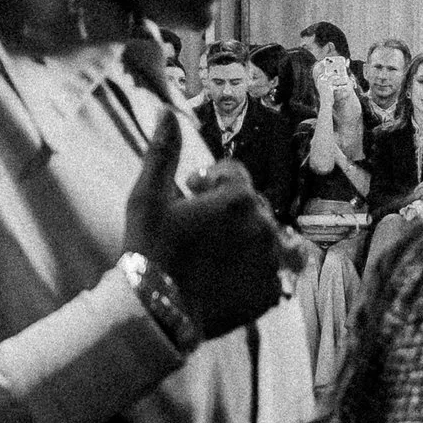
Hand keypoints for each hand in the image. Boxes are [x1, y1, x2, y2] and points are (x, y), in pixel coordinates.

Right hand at [122, 109, 292, 342]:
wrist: (155, 313)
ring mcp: (271, 261)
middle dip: (230, 213)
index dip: (208, 183)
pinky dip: (258, 273)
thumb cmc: (149, 250)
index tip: (188, 195)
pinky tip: (229, 279)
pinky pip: (275, 274)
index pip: (234, 175)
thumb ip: (162, 150)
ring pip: (271, 239)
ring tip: (223, 256)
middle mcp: (264, 225)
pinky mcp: (272, 293)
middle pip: (253, 207)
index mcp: (238, 197)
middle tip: (199, 231)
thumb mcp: (147, 196)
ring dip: (253, 241)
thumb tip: (166, 110)